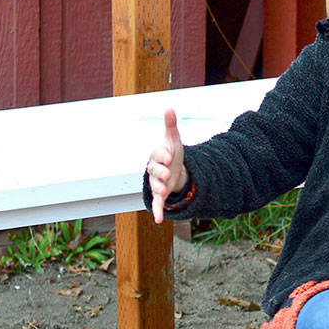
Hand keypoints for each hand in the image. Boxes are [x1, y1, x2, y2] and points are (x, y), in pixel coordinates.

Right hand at [147, 109, 187, 223]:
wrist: (174, 170)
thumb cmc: (172, 154)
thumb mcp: (174, 141)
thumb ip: (171, 127)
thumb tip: (169, 108)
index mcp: (158, 156)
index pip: (158, 154)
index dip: (163, 155)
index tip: (170, 155)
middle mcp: (155, 170)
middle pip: (155, 170)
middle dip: (161, 172)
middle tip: (168, 172)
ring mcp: (157, 183)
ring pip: (156, 186)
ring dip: (159, 188)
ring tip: (163, 191)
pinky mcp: (161, 195)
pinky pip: (157, 204)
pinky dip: (157, 211)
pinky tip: (158, 220)